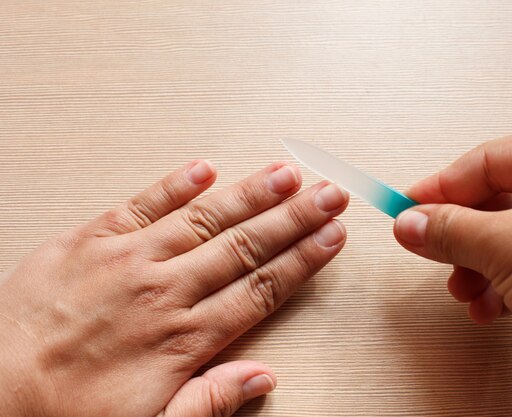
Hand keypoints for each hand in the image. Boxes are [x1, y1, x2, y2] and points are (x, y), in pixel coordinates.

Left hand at [0, 160, 348, 416]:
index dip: (303, 259)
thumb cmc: (64, 413)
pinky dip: (174, 185)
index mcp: (183, 337)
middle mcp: (164, 291)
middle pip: (246, 246)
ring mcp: (128, 260)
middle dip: (295, 218)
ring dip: (251, 195)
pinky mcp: (90, 240)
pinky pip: (141, 205)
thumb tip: (262, 378)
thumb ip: (211, 400)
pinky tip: (204, 169)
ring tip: (287, 174)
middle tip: (328, 195)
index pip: (261, 287)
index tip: (331, 238)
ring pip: (206, 219)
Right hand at [393, 129, 511, 411]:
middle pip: (495, 203)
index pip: (487, 160)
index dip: (442, 186)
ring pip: (505, 241)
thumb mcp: (505, 244)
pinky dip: (498, 288)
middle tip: (429, 244)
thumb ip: (449, 230)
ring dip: (475, 267)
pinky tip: (488, 306)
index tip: (409, 204)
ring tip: (464, 285)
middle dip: (459, 235)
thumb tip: (413, 223)